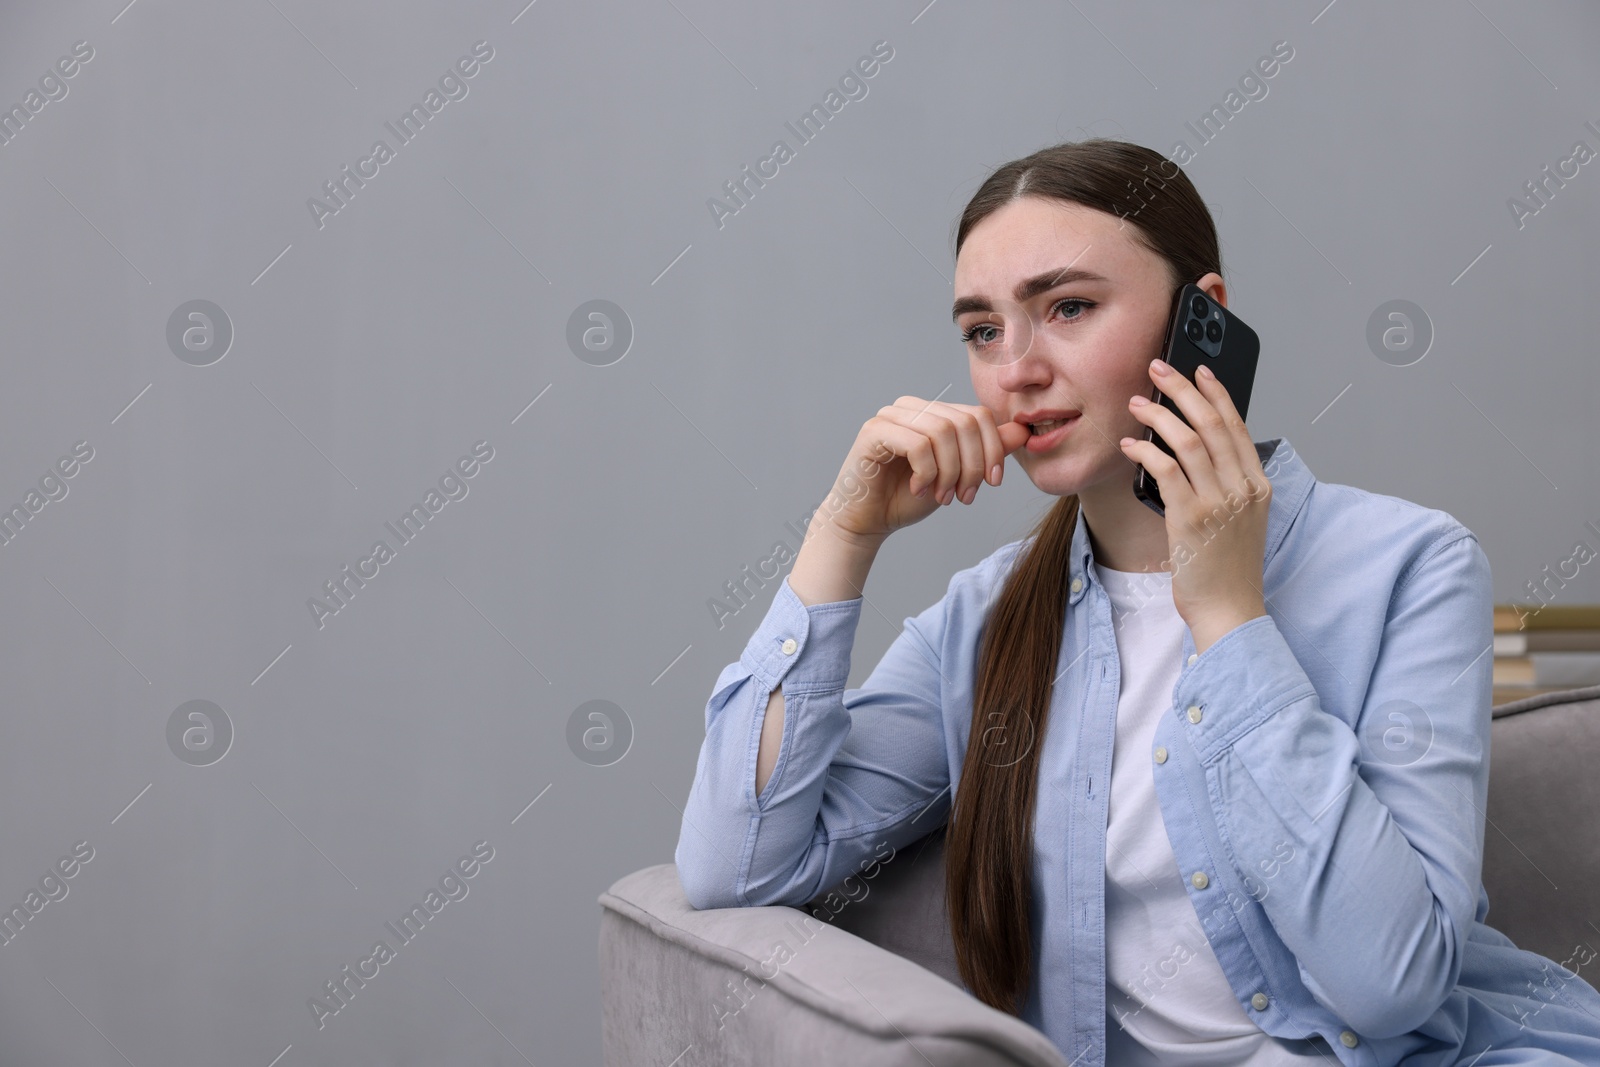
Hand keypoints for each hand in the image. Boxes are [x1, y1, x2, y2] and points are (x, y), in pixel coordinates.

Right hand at [815, 397, 1031, 545]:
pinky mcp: (874, 432)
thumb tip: (1022, 431)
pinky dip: (927, 473)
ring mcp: (890, 416)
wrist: (867, 521)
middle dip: (973, 464)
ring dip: (951, 472)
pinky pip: (918, 445)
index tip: (992, 483)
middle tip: (966, 496)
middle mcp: (912, 407)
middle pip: (964, 422)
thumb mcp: (957, 475)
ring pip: (943, 431)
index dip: (994, 448)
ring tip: (943, 496)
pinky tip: (919, 490)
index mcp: (933, 412)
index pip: (978, 415)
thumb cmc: (908, 498)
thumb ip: (985, 451)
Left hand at [1119, 359, 1268, 651]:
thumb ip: (1225, 486)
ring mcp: (1219, 502)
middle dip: (1183, 389)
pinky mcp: (1191, 518)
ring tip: (1137, 402)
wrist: (1229, 611)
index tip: (1199, 371)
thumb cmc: (1226, 570)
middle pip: (1212, 423)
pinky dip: (1146, 450)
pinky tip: (1130, 445)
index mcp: (1257, 486)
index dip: (1217, 394)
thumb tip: (1196, 454)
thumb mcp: (1239, 521)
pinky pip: (1166, 469)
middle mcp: (1243, 489)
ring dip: (1159, 414)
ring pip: (1189, 440)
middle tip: (1158, 369)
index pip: (1238, 427)